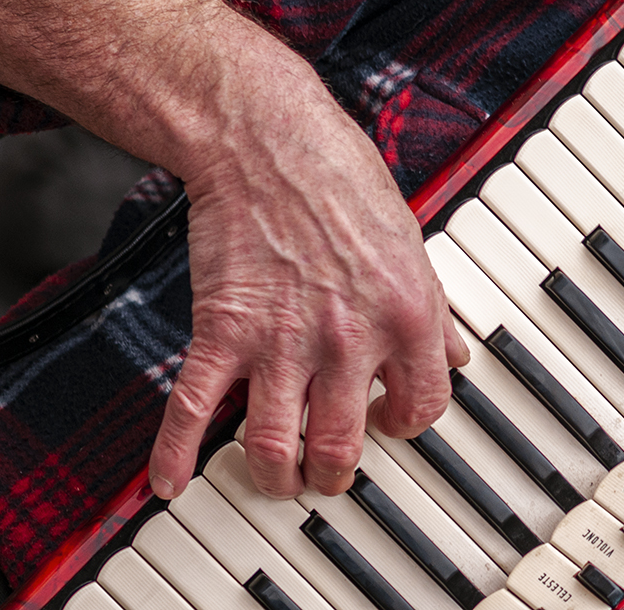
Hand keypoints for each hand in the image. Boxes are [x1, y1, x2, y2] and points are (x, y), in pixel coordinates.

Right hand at [147, 95, 470, 499]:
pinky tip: (171, 481)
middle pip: (341, 446)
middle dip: (333, 474)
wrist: (268, 142)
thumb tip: (453, 354)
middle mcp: (349, 339)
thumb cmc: (341, 181)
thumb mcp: (410, 244)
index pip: (422, 407)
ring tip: (275, 479)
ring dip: (274, 477)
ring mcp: (282, 341)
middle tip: (325, 475)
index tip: (388, 425)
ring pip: (274, 447)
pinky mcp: (222, 331)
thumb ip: (432, 309)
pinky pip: (194, 410)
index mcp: (407, 316)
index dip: (406, 425)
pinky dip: (176, 454)